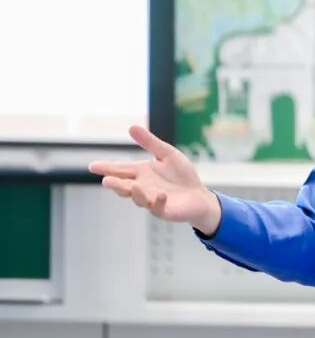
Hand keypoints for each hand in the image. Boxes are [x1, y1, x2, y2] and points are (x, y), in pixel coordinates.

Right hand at [88, 125, 220, 234]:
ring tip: (133, 187)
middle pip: (125, 186)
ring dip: (135, 193)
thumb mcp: (166, 154)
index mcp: (141, 172)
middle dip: (115, 184)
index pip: (121, 169)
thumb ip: (150, 142)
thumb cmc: (181, 175)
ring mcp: (152, 200)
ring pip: (139, 198)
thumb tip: (131, 126)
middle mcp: (143, 187)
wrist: (199, 196)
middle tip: (106, 181)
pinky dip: (157, 202)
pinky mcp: (164, 210)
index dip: (107, 168)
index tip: (92, 166)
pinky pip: (158, 207)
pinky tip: (160, 194)